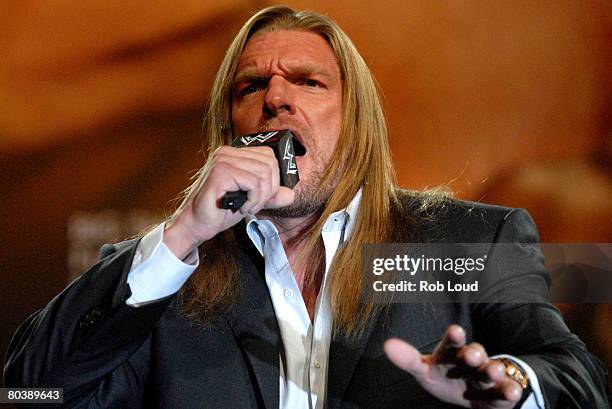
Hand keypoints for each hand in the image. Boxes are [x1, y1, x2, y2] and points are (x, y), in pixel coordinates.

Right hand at [164, 145, 294, 257]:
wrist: (197, 225)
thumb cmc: (220, 211)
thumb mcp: (252, 200)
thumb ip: (270, 195)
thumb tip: (290, 194)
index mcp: (235, 154)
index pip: (269, 156)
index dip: (273, 179)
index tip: (261, 197)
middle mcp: (228, 152)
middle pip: (270, 164)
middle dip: (269, 190)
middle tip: (255, 204)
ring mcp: (223, 160)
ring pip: (264, 174)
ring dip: (261, 197)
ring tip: (248, 206)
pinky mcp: (220, 172)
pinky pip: (253, 183)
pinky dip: (253, 200)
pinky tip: (242, 208)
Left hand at [384, 325, 523, 408]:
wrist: (474, 395)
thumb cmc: (447, 377)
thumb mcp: (426, 370)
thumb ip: (409, 359)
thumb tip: (388, 345)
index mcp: (452, 354)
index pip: (451, 344)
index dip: (453, 337)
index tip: (455, 330)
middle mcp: (471, 361)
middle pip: (473, 355)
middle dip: (473, 354)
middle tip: (472, 354)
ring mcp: (487, 376)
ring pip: (490, 371)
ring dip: (493, 370)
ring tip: (494, 371)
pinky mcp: (500, 394)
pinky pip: (505, 392)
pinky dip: (509, 391)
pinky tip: (512, 391)